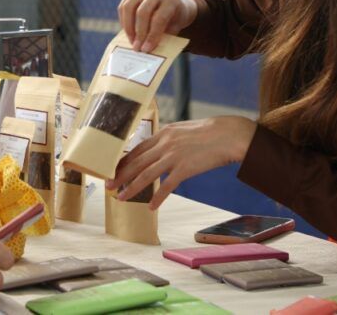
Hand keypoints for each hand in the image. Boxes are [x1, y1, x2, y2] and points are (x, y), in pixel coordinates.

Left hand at [107, 116, 256, 209]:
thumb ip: (169, 139)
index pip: (137, 149)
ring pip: (146, 175)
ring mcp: (174, 156)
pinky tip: (151, 207)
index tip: (113, 170)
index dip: (123, 161)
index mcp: (164, 133)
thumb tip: (158, 148)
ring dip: (131, 188)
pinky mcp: (185, 168)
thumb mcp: (183, 130)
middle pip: (136, 162)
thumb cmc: (208, 132)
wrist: (228, 134)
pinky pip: (168, 186)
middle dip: (120, 176)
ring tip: (121, 198)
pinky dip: (158, 197)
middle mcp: (165, 144)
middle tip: (108, 186)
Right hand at [118, 0, 198, 51]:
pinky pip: (124, 5)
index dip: (151, 36)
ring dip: (128, 27)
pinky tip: (127, 31)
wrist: (177, 3)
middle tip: (137, 47)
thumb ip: (161, 37)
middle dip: (138, 33)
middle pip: (142, 12)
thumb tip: (145, 49)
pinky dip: (123, 20)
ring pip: (129, 7)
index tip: (146, 49)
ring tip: (131, 41)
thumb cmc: (175, 19)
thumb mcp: (174, 28)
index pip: (159, 18)